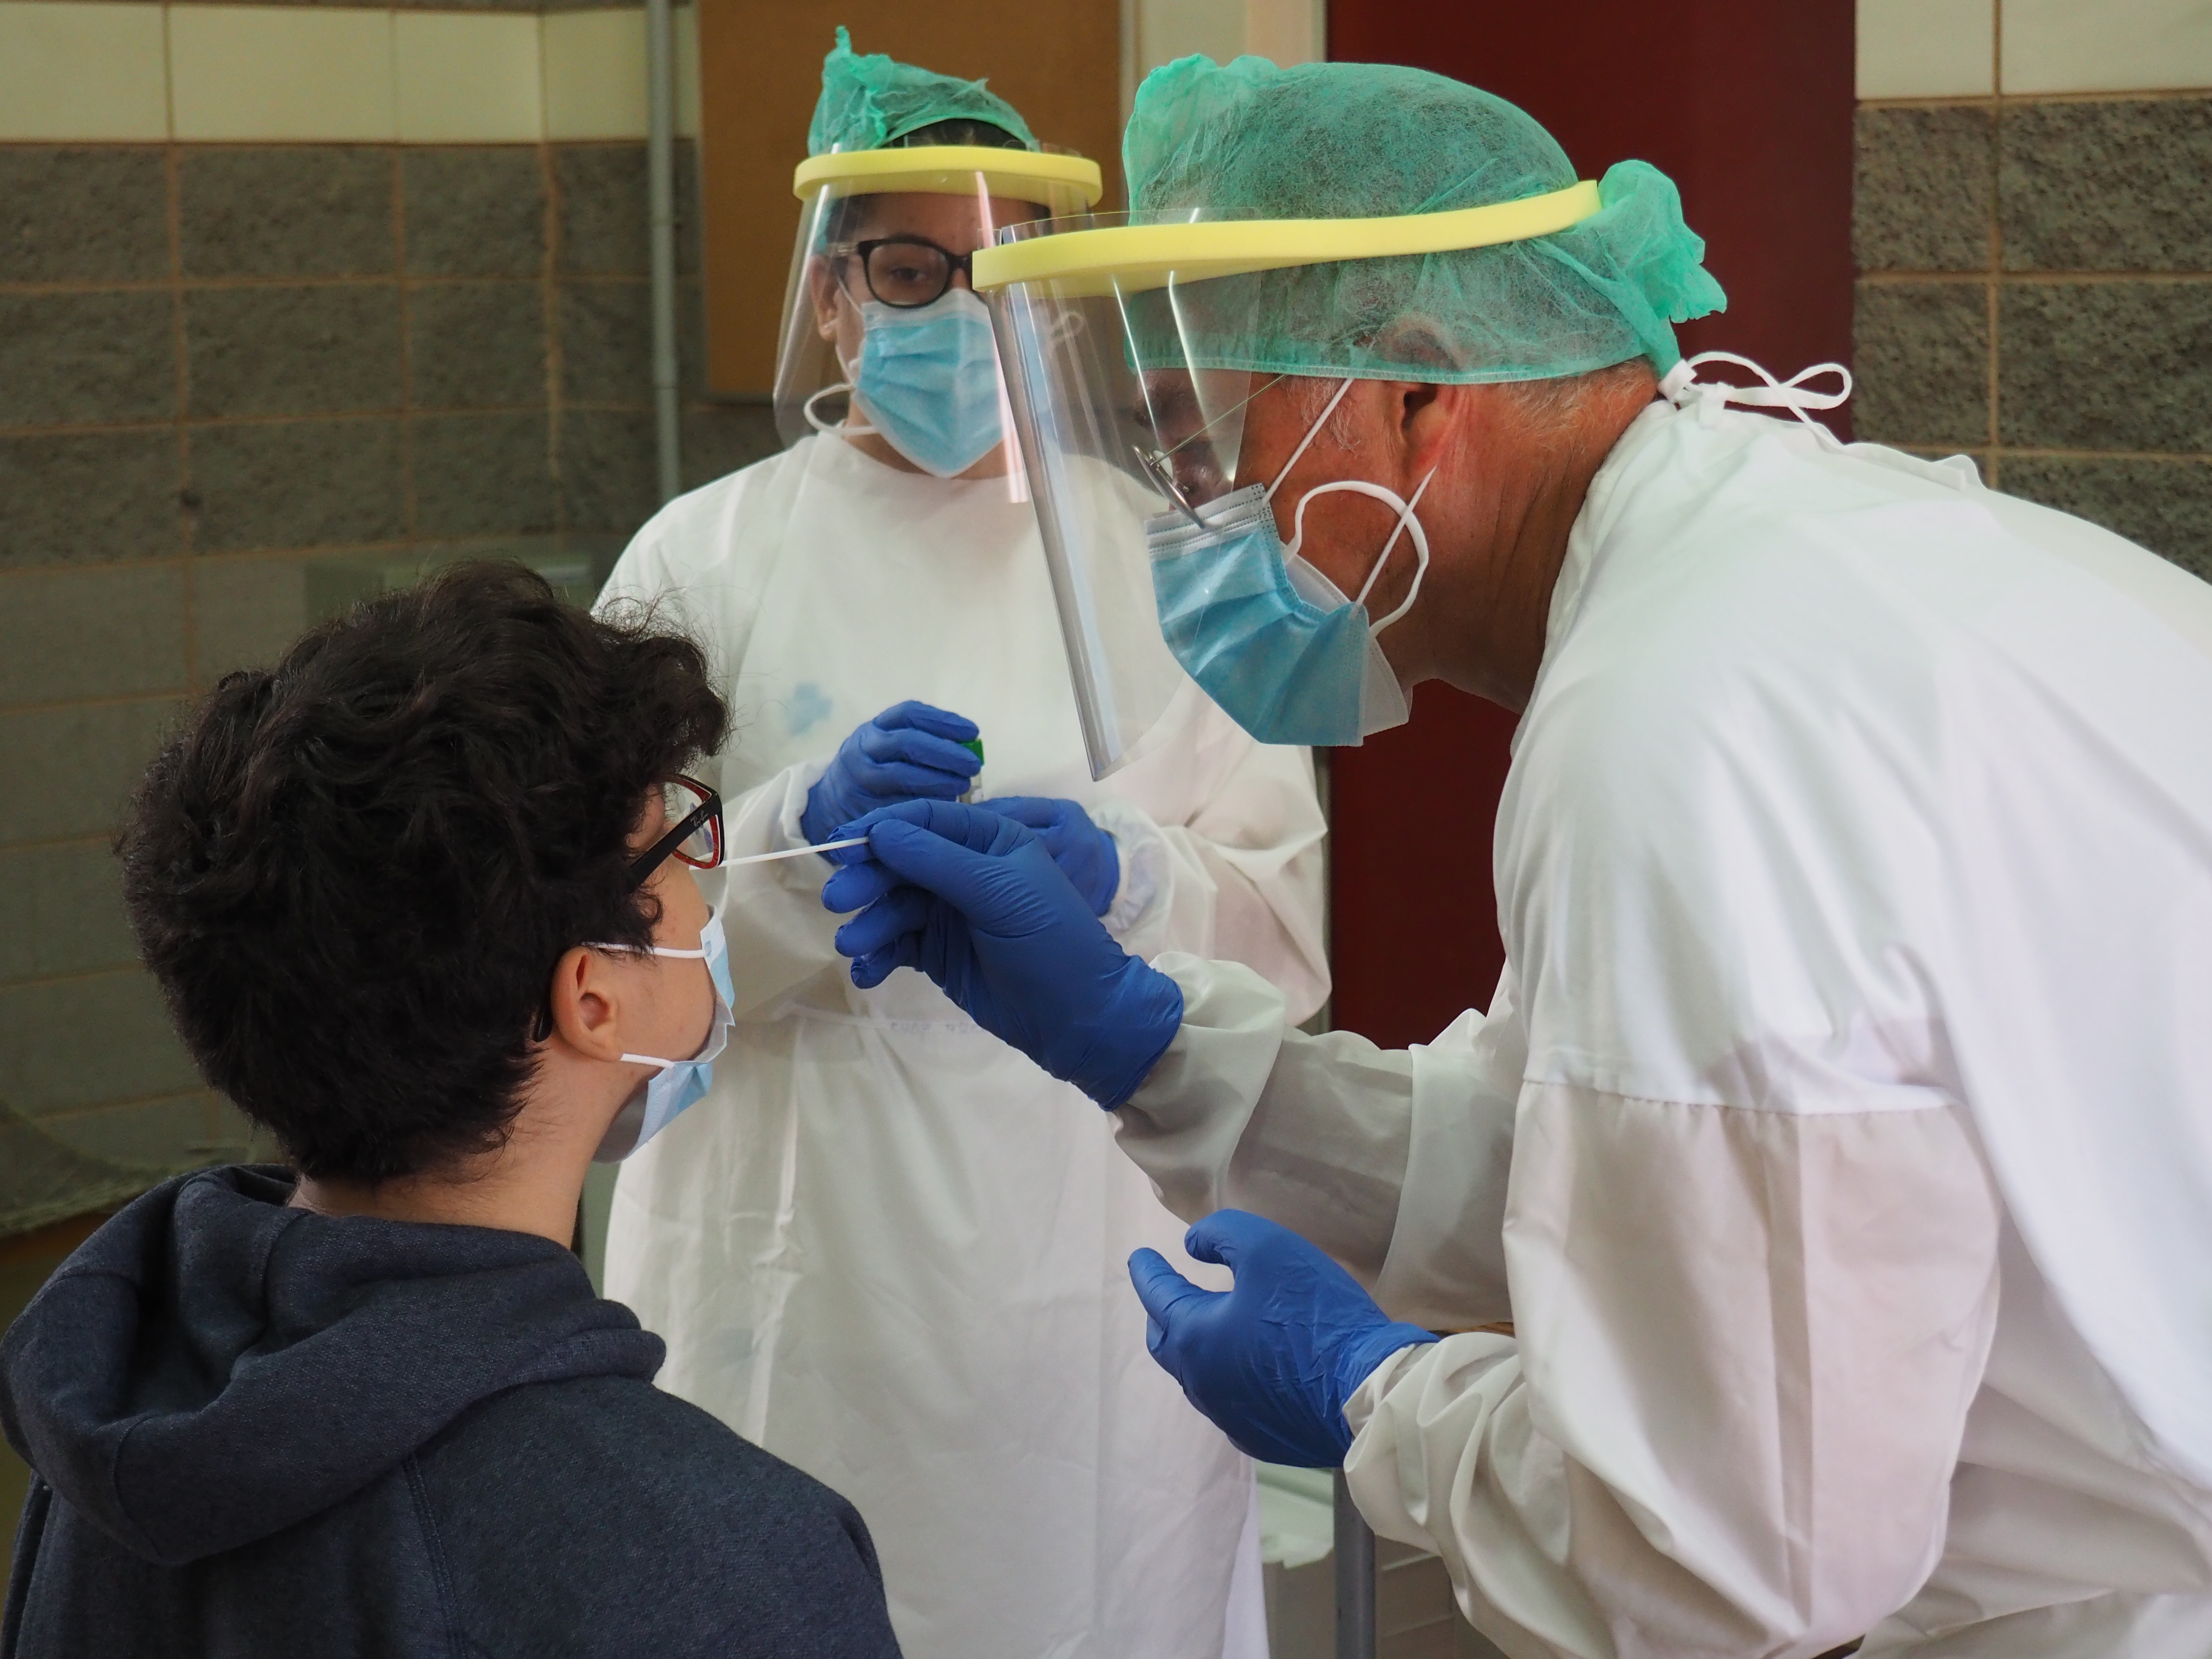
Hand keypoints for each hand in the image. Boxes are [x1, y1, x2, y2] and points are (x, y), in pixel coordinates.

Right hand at [799, 701, 979, 846]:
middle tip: (973, 765)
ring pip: (901, 776)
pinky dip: (923, 806)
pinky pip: (896, 807)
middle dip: (945, 753)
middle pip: (907, 743)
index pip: (909, 714)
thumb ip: (922, 744)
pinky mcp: (859, 809)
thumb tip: (969, 749)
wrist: (827, 804)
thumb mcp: (887, 748)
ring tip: (962, 786)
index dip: (943, 721)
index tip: (973, 732)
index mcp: (873, 728)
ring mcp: (857, 781)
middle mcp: (861, 750)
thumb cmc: (875, 772)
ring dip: (938, 781)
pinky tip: (943, 809)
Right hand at [819, 799, 1180, 1107]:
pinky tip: (867, 973)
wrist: (1078, 1016)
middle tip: (838, 901)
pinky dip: (879, 957)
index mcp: (990, 840)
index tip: (842, 845)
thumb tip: (881, 831)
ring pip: (894, 906)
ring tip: (853, 948)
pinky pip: (897, 945)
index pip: (926, 820)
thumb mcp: (1000, 893)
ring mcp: (949, 912)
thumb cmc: (1051, 941)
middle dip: (868, 880)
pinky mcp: (937, 953)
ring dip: (870, 924)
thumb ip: (939, 861)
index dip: (882, 829)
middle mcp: (965, 870)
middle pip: (901, 863)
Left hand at [1128, 1210, 1434, 1467]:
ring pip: (1199, 1377)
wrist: (1368, 1391)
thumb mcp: (1267, 1248)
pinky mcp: (1262, 1439)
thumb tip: (1192, 1245)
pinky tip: (1247, 1371)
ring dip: (1197, 1349)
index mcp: (1193, 1338)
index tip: (1139, 1257)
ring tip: (1210, 1329)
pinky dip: (1229, 1378)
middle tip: (1167, 1296)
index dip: (1148, 1271)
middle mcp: (1201, 1384)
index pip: (1158, 1296)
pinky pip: (1232, 1403)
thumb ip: (1221, 1235)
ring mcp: (1230, 1418)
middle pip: (1166, 1343)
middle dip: (1162, 1315)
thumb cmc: (1314, 1313)